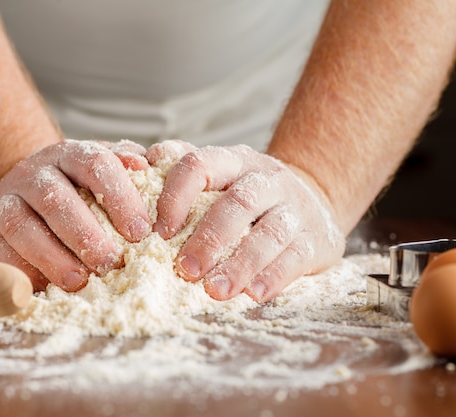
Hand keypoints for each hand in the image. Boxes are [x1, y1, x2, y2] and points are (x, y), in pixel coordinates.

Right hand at [0, 139, 151, 291]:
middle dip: (85, 235)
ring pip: (20, 225)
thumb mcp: (109, 174)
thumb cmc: (82, 190)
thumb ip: (131, 172)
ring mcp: (7, 201)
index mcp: (70, 155)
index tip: (140, 232)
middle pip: (55, 199)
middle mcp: (35, 174)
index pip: (94, 164)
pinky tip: (45, 288)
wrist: (29, 196)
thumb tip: (145, 165)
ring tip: (79, 281)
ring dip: (51, 256)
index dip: (118, 197)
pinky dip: (19, 270)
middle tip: (111, 263)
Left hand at [151, 142, 345, 302]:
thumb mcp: (220, 176)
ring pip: (270, 233)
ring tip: (216, 291)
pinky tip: (253, 294)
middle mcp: (266, 179)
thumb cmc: (247, 197)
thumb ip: (180, 171)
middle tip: (185, 270)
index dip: (176, 196)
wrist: (312, 202)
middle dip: (209, 238)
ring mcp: (294, 208)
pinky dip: (274, 276)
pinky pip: (296, 256)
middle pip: (239, 203)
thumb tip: (139, 164)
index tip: (158, 232)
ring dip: (240, 264)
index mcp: (234, 161)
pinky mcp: (316, 238)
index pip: (201, 164)